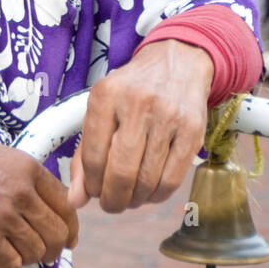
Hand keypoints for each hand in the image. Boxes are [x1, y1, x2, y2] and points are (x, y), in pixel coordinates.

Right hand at [0, 121, 78, 267]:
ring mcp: (2, 213)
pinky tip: (2, 265)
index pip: (65, 204)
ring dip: (29, 259)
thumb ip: (20, 177)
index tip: (67, 237)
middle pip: (57, 232)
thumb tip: (39, 203)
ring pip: (37, 252)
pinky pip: (10, 264)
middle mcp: (20, 190)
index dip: (69, 226)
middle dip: (53, 248)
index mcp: (27, 167)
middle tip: (43, 253)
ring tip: (16, 255)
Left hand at [67, 40, 212, 212]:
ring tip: (130, 197)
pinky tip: (150, 192)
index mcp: (106, 95)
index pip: (93, 156)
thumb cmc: (131, 92)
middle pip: (121, 172)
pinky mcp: (192, 130)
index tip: (93, 192)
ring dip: (135, 200)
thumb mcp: (101, 109)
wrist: (177, 63)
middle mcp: (137, 103)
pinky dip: (158, 195)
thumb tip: (75, 200)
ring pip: (147, 180)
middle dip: (113, 200)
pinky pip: (172, 180)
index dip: (91, 184)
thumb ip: (84, 154)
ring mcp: (168, 116)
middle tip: (111, 204)